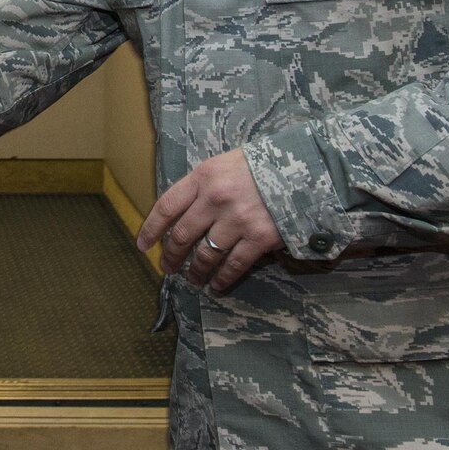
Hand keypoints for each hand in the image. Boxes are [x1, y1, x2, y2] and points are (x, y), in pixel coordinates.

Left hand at [136, 148, 283, 293]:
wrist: (306, 168)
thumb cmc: (262, 164)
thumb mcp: (225, 164)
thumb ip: (203, 185)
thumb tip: (183, 213)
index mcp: (203, 176)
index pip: (166, 206)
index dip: (152, 229)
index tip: (143, 246)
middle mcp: (215, 199)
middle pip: (183, 234)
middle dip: (171, 255)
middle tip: (166, 268)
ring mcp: (237, 220)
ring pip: (206, 254)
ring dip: (195, 270)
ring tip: (192, 279)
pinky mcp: (259, 238)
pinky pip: (234, 265)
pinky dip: (222, 278)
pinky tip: (216, 285)